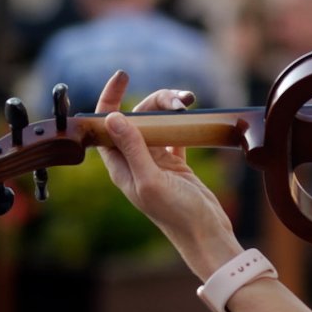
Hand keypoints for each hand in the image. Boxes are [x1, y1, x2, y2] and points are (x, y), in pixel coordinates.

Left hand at [95, 71, 237, 276]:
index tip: (123, 77)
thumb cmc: (178, 215)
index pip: (105, 126)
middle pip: (135, 118)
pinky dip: (181, 122)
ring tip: (189, 105)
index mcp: (121, 167)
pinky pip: (174, 133)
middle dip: (153, 102)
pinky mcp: (176, 164)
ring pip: (156, 123)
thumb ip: (133, 149)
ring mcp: (155, 162)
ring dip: (169, 109)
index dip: (109, 99)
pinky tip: (192, 116)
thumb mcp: (152, 181)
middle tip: (179, 101)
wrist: (207, 235)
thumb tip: (113, 116)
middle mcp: (135, 162)